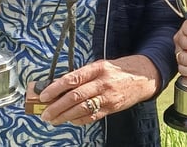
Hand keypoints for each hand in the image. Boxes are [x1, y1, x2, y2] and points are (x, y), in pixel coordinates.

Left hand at [37, 55, 158, 125]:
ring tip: (53, 119)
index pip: (73, 79)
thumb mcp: (100, 66)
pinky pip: (92, 116)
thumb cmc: (117, 70)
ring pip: (82, 109)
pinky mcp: (112, 108)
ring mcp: (107, 96)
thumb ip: (82, 75)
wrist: (143, 77)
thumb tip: (58, 86)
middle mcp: (102, 82)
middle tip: (45, 113)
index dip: (56, 88)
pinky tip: (70, 120)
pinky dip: (78, 120)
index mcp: (97, 68)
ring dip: (64, 116)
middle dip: (57, 106)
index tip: (43, 96)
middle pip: (75, 96)